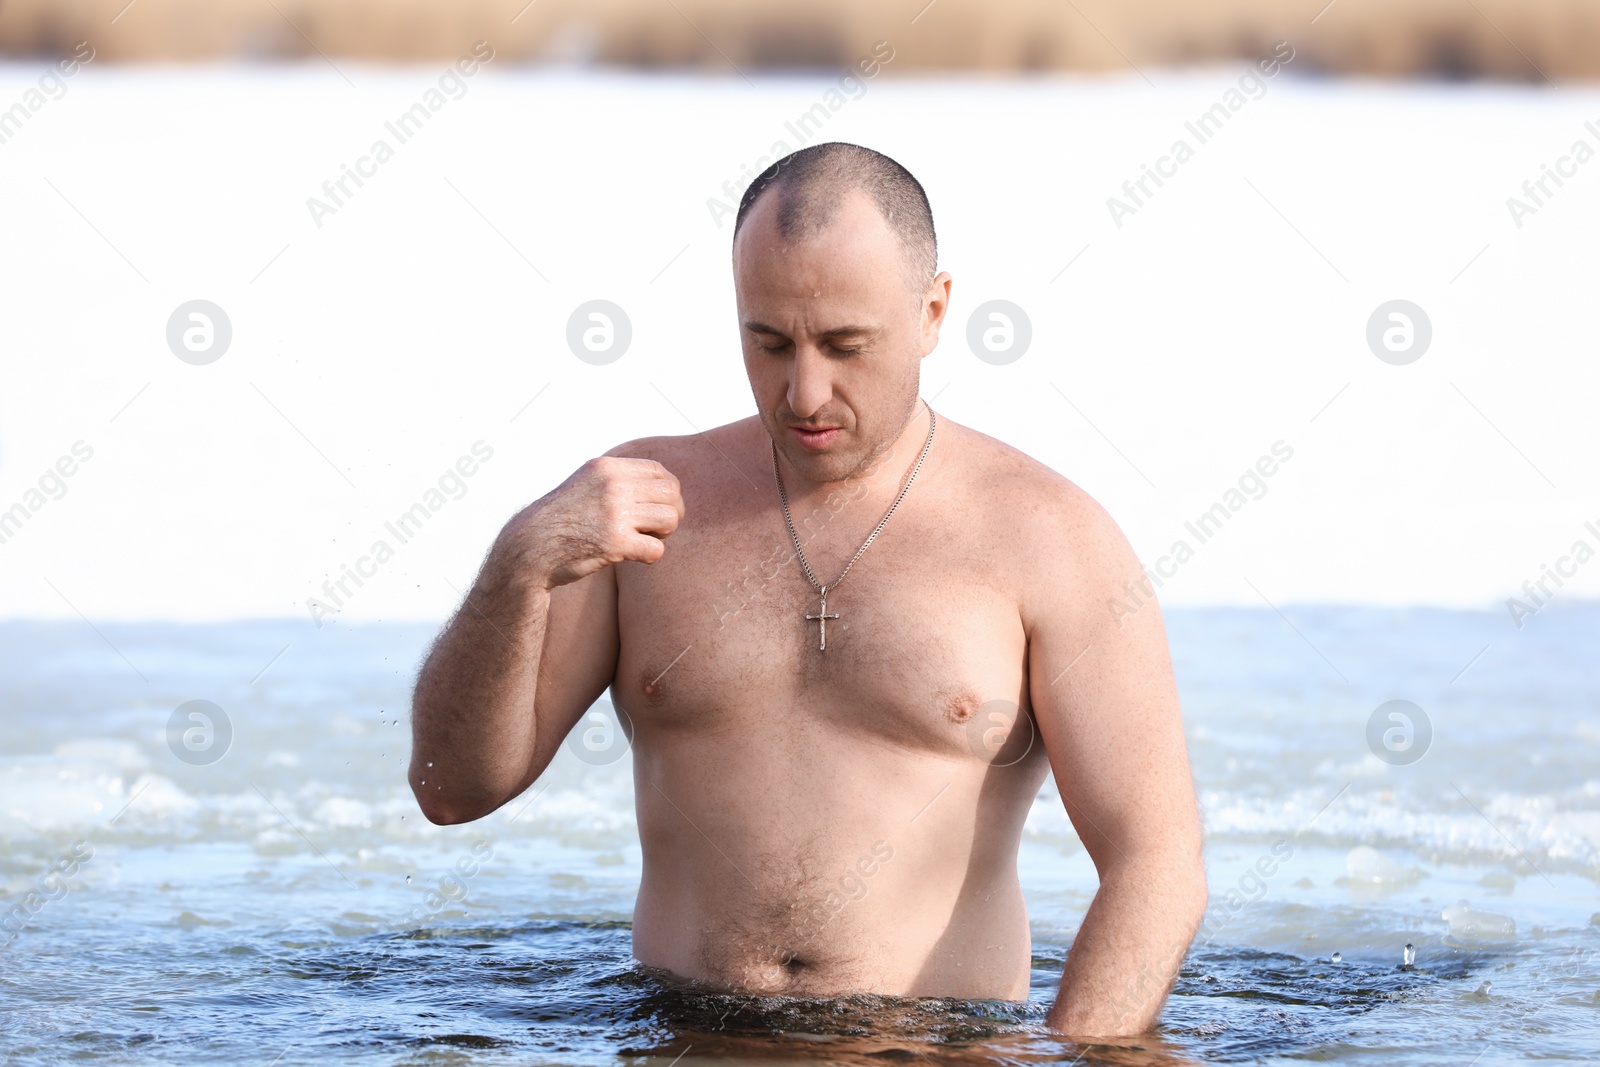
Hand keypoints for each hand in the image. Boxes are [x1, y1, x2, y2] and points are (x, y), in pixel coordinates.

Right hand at [493, 455, 684, 589]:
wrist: (529, 547)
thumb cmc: (562, 518)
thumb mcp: (586, 483)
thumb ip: (618, 479)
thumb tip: (664, 482)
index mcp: (607, 468)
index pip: (660, 472)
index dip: (667, 491)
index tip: (656, 507)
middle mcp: (612, 485)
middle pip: (672, 493)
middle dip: (672, 511)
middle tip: (657, 527)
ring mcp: (614, 514)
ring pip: (670, 519)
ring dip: (665, 533)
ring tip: (648, 539)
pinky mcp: (615, 543)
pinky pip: (656, 549)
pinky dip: (651, 556)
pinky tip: (637, 556)